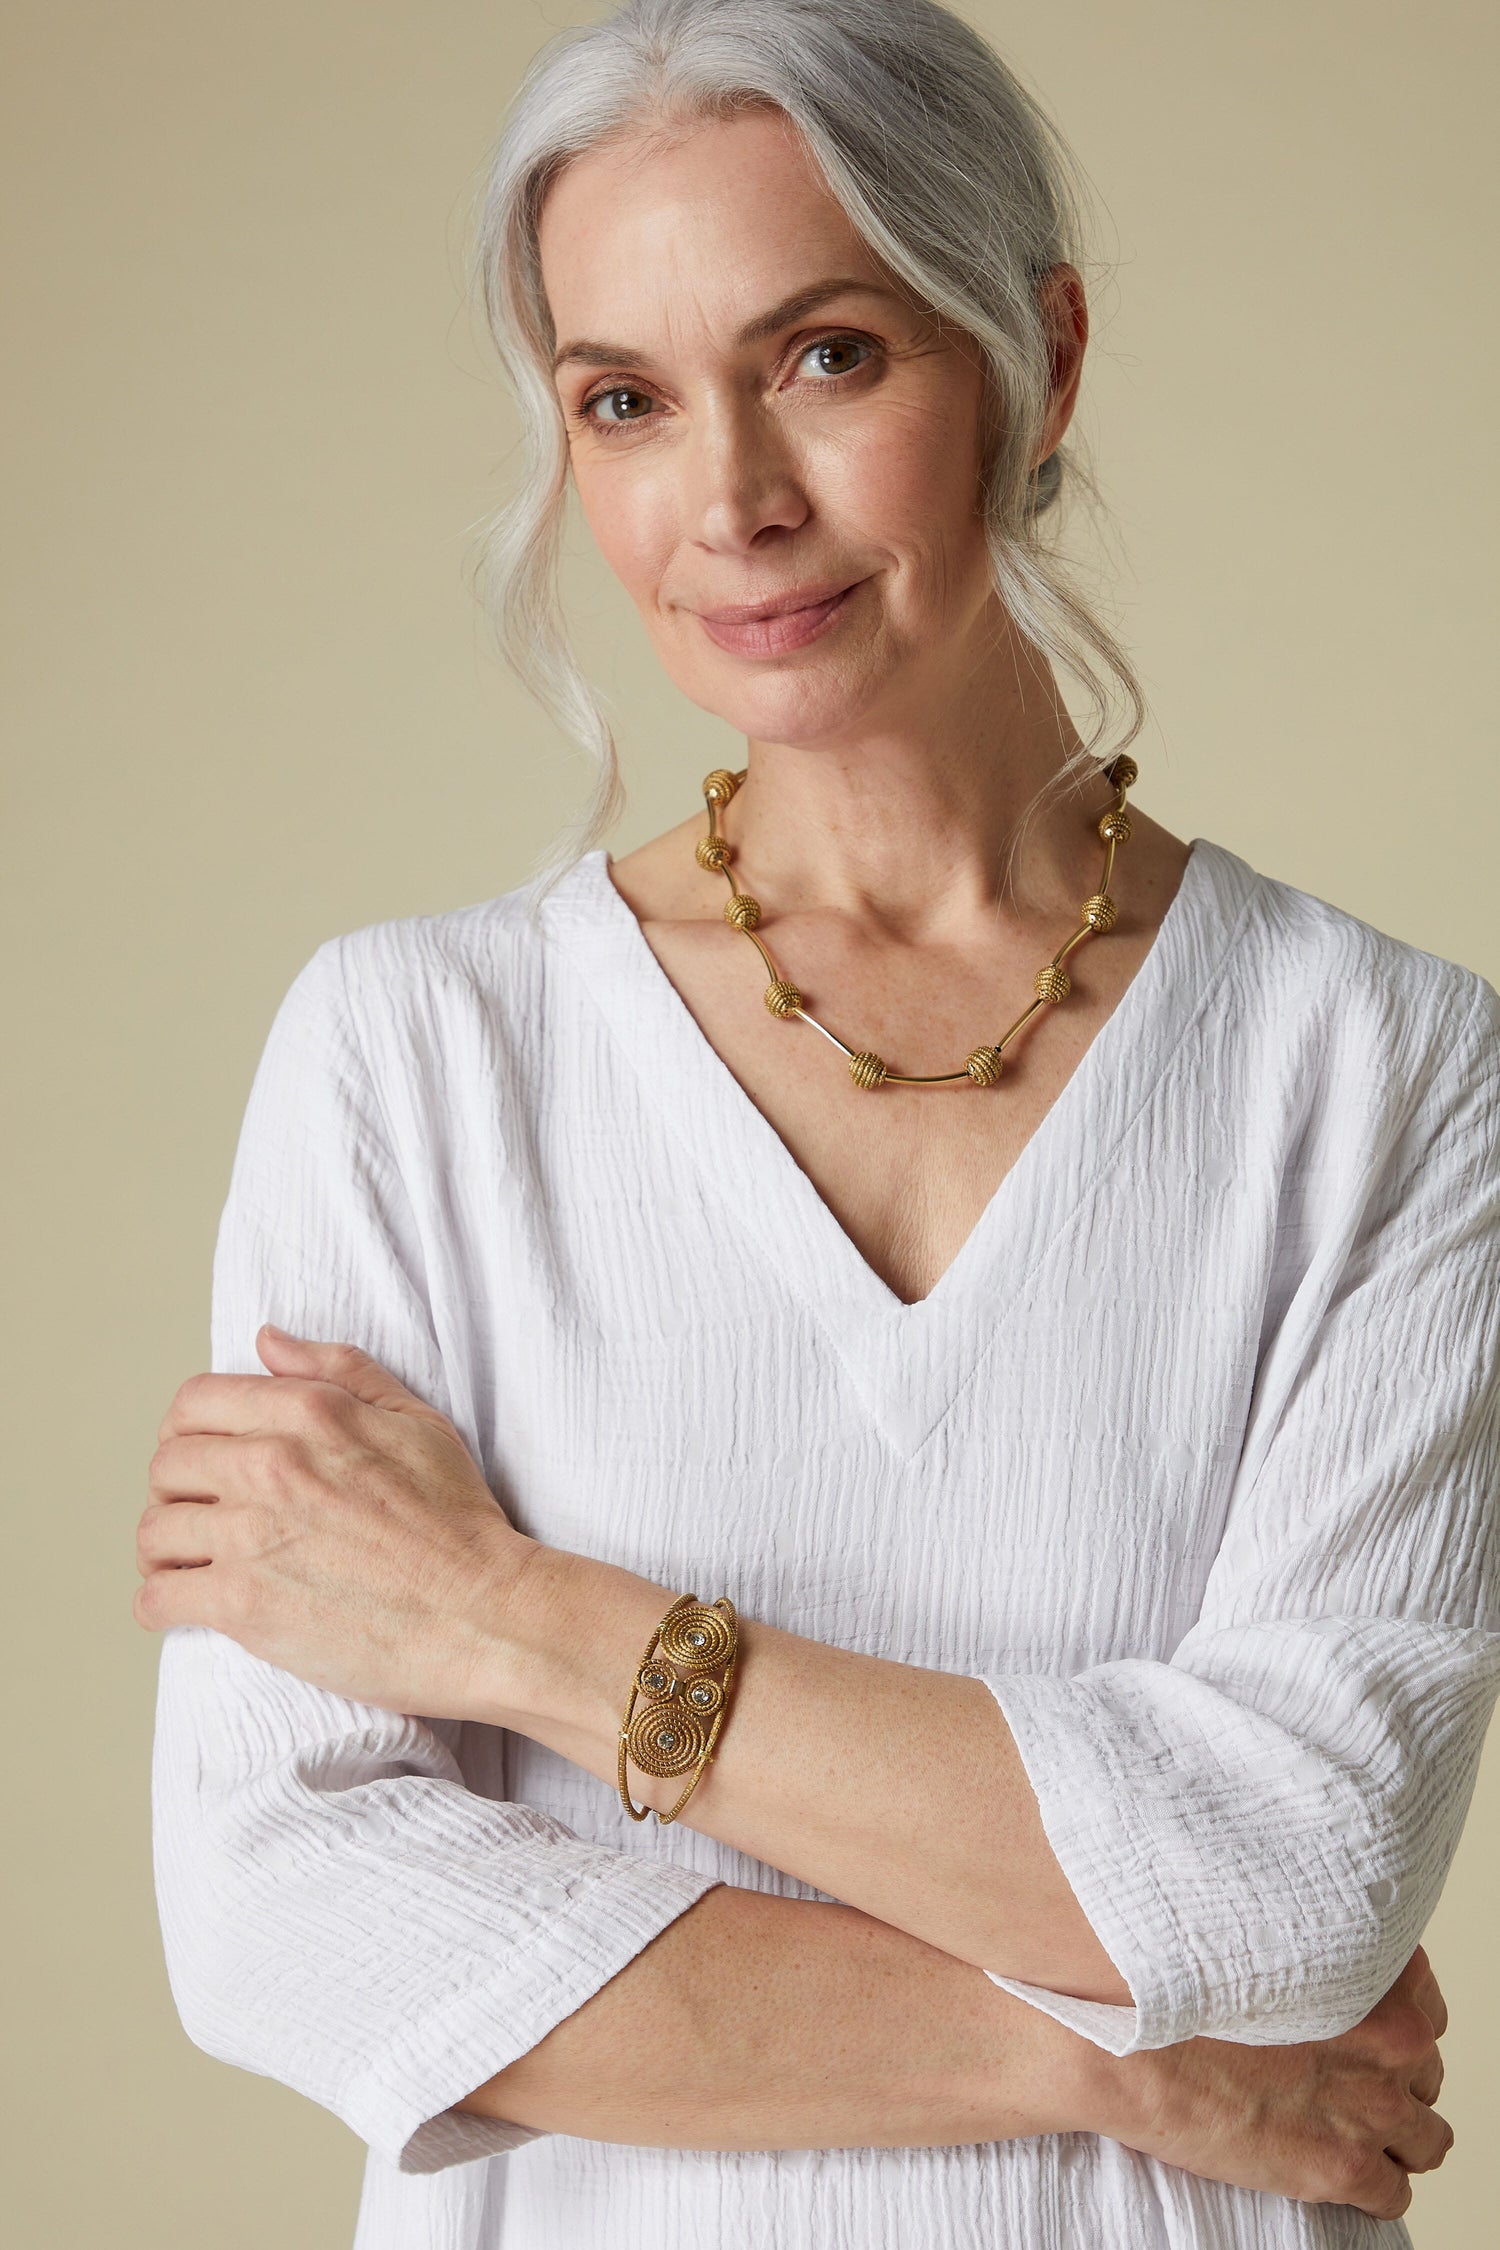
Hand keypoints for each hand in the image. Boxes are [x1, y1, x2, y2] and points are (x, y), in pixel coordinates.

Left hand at [134, 1326, 538, 1719]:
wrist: (479, 1613)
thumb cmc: (458, 1522)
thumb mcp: (416, 1421)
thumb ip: (339, 1370)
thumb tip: (268, 1340)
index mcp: (308, 1414)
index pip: (195, 1402)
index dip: (187, 1428)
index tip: (201, 1456)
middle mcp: (269, 1466)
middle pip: (166, 1466)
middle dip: (175, 1489)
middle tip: (199, 1514)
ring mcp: (250, 1536)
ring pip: (154, 1531)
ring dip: (163, 1549)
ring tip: (187, 1563)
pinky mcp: (242, 1605)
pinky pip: (157, 1597)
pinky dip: (159, 1603)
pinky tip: (184, 1605)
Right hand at [1082, 1944, 1452, 2220]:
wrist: (1132, 2046)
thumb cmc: (1183, 1986)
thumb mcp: (1265, 1941)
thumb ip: (1319, 1959)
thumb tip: (1329, 1979)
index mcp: (1376, 1972)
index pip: (1427, 2004)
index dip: (1389, 2023)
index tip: (1357, 2034)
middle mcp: (1392, 2037)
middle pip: (1426, 2071)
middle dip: (1387, 2079)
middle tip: (1337, 2081)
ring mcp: (1373, 2105)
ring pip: (1426, 2138)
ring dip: (1391, 2137)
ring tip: (1340, 2130)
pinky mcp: (1346, 2168)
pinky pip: (1395, 2193)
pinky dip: (1368, 2186)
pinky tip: (1325, 2165)